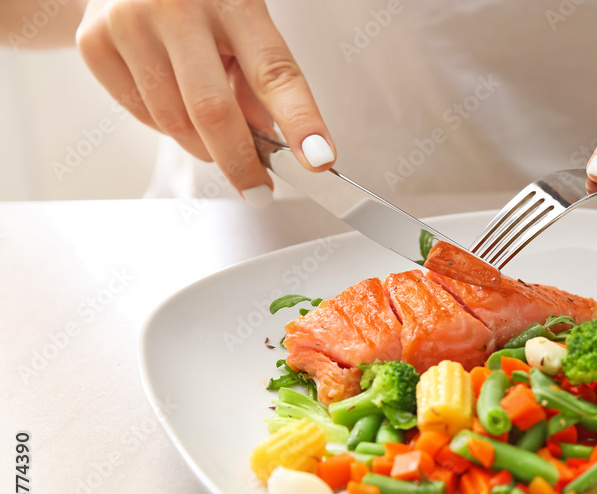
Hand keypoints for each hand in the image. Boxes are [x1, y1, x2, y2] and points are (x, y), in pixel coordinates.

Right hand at [76, 0, 335, 205]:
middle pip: (213, 111)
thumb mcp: (241, 24)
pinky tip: (171, 99)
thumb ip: (259, 81)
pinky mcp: (95, 42)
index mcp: (232, 0)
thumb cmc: (197, 2)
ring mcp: (130, 23)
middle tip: (258, 190)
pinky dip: (165, 126)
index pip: (274, 72)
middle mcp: (179, 7)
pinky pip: (140, 114)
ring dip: (202, 145)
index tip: (318, 157)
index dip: (301, 120)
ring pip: (174, 122)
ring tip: (212, 131)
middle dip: (240, 163)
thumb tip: (275, 145)